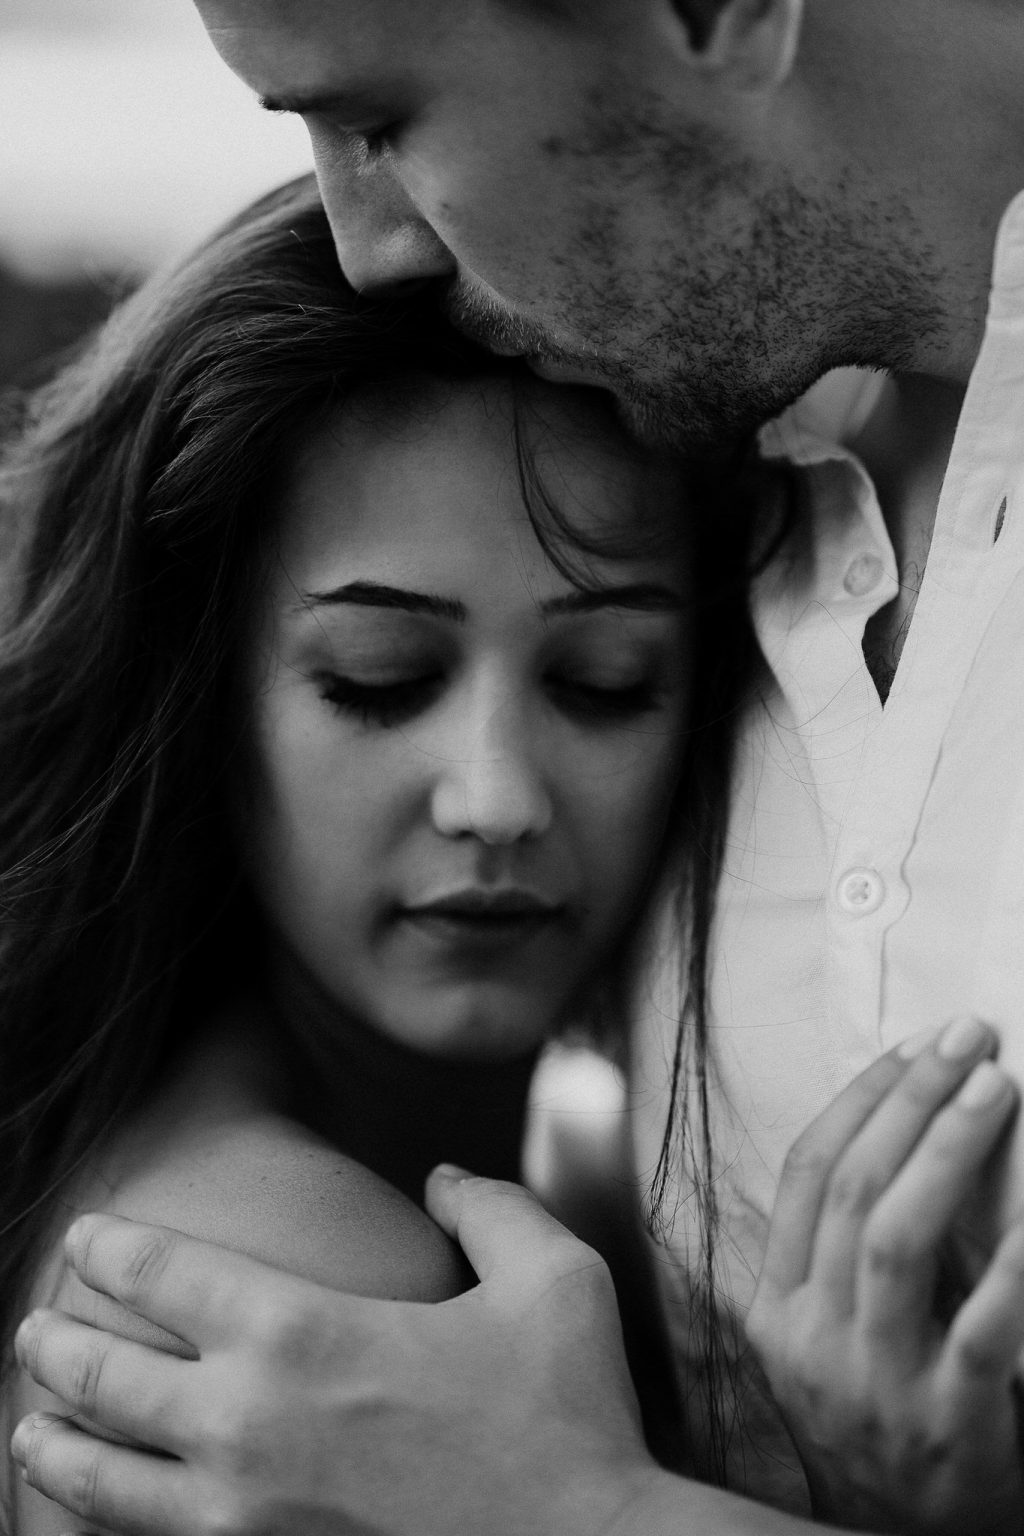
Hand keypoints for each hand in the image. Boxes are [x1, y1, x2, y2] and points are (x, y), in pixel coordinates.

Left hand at [11, 1171, 666, 1535]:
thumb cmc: (568, 1418)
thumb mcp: (555, 1276)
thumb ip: (491, 1206)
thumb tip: (442, 1178)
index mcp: (309, 1333)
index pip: (169, 1277)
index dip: (114, 1250)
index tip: (86, 1236)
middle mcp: (253, 1424)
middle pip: (110, 1378)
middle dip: (60, 1345)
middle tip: (33, 1329)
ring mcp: (248, 1518)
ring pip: (109, 1482)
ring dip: (56, 1445)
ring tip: (29, 1430)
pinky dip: (109, 1528)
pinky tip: (101, 1520)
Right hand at [746, 1017, 1023, 1535]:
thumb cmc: (879, 1416)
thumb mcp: (829, 1338)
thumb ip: (843, 1252)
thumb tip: (906, 1126)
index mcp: (776, 1309)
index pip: (804, 1174)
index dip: (861, 1100)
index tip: (914, 1047)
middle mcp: (810, 1340)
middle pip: (851, 1189)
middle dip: (910, 1100)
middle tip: (967, 1038)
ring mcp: (875, 1386)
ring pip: (893, 1241)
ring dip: (946, 1150)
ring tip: (995, 1086)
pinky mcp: (950, 1427)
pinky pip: (981, 1331)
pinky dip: (1012, 1266)